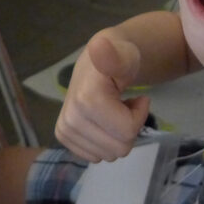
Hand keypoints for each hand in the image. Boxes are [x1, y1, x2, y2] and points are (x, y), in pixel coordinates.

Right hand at [55, 31, 150, 162]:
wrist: (98, 62)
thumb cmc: (119, 58)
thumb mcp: (125, 55)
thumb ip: (115, 56)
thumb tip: (101, 47)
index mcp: (85, 101)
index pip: (128, 131)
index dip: (139, 115)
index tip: (137, 97)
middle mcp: (70, 119)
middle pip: (119, 148)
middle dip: (129, 127)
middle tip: (124, 105)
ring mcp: (65, 130)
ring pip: (109, 155)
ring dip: (117, 134)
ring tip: (114, 110)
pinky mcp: (63, 137)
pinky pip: (95, 156)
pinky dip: (105, 140)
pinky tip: (104, 120)